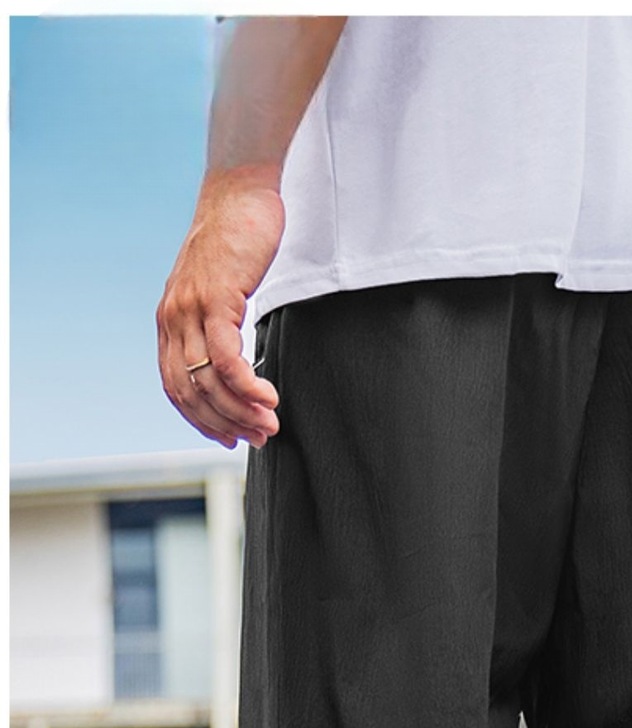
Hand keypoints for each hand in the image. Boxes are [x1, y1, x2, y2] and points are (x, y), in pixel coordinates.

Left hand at [156, 173, 284, 449]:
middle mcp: (173, 318)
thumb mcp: (218, 289)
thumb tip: (232, 361)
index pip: (175, 387)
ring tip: (270, 423)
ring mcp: (191, 309)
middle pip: (191, 392)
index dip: (202, 420)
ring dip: (241, 411)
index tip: (230, 437)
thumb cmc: (236, 241)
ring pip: (210, 381)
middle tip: (258, 437)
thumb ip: (215, 324)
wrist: (239, 194)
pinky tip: (269, 397)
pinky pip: (228, 359)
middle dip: (225, 423)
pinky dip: (248, 386)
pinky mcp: (216, 300)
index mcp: (170, 320)